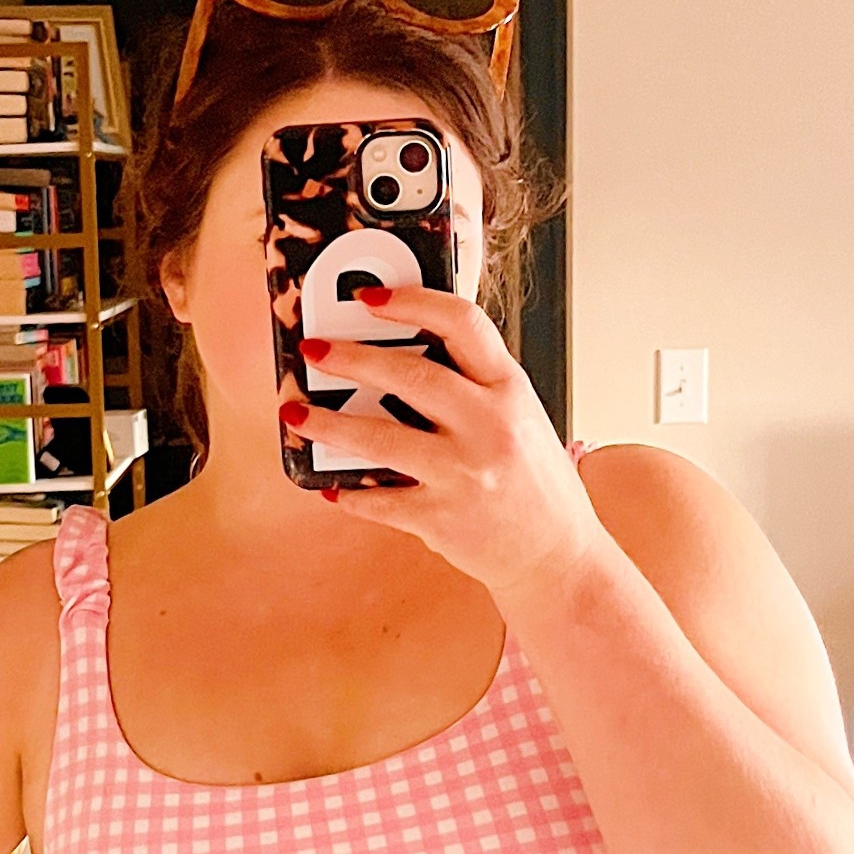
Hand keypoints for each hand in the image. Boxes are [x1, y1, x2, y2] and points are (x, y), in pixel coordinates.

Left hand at [284, 284, 609, 597]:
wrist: (556, 555)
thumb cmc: (535, 484)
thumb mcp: (521, 418)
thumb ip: (475, 387)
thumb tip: (401, 358)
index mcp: (511, 390)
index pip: (462, 323)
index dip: (411, 301)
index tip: (369, 298)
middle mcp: (491, 426)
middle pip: (409, 375)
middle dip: (350, 358)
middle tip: (314, 350)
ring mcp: (465, 474)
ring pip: (378, 438)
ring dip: (327, 424)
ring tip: (297, 414)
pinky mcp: (441, 518)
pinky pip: (379, 500)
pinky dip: (350, 493)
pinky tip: (332, 486)